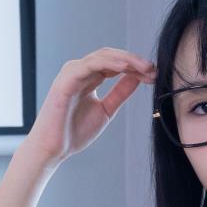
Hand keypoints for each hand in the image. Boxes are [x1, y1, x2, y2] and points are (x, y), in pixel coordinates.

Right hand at [28, 47, 156, 165]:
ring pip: (102, 57)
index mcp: (89, 77)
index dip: (135, 67)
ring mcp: (72, 73)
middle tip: (153, 69)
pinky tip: (124, 67)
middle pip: (111, 56)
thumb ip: (120, 93)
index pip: (115, 64)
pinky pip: (89, 65)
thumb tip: (138, 78)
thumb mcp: (106, 110)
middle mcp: (80, 71)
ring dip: (125, 60)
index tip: (154, 75)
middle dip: (134, 61)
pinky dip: (108, 64)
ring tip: (144, 67)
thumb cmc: (74, 132)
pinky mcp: (65, 80)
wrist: (53, 149)